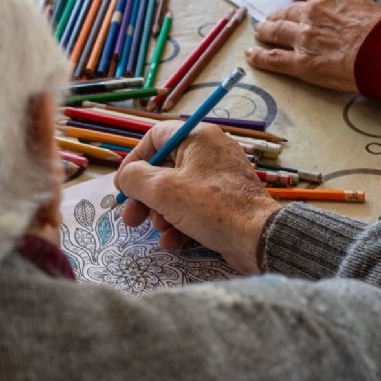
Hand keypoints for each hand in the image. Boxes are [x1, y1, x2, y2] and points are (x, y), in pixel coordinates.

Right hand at [115, 121, 280, 273]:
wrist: (257, 238)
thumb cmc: (211, 207)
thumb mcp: (163, 190)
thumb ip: (136, 178)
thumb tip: (126, 176)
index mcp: (198, 138)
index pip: (156, 137)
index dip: (134, 159)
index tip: (123, 184)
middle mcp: (210, 153)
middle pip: (165, 169)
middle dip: (144, 196)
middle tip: (130, 218)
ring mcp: (219, 180)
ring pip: (177, 193)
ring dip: (161, 214)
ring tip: (159, 230)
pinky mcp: (224, 204)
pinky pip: (193, 209)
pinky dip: (179, 224)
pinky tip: (173, 243)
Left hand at [245, 0, 380, 92]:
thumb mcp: (370, 6)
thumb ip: (354, 8)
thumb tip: (355, 16)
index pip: (312, 0)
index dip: (307, 9)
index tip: (304, 13)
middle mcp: (313, 12)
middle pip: (289, 13)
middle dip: (279, 16)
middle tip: (271, 19)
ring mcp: (304, 37)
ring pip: (277, 32)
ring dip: (266, 31)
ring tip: (260, 32)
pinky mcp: (301, 61)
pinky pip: (274, 58)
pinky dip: (260, 56)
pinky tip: (252, 55)